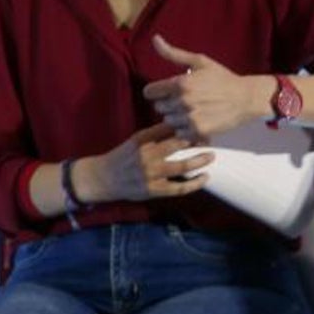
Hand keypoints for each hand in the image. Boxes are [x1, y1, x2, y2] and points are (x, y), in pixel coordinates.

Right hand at [80, 122, 212, 202]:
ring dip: (199, 160)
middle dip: (196, 141)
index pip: (168, 128)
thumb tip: (182, 124)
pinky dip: (195, 184)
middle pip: (177, 145)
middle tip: (209, 139)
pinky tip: (205, 177)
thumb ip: (156, 134)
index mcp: (141, 139)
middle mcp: (146, 155)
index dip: (187, 126)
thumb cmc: (123, 157)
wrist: (103, 178)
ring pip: (181, 166)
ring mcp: (150, 174)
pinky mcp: (153, 190)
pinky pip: (179, 188)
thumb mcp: (135, 140)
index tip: (200, 125)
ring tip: (210, 155)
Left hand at [142, 34, 270, 140]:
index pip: (149, 92)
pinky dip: (186, 129)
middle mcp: (183, 101)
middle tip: (184, 100)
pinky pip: (179, 132)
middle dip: (168, 103)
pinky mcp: (199, 131)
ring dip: (176, 117)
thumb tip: (155, 39)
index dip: (157, 91)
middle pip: (158, 107)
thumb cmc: (222, 78)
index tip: (167, 91)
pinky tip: (197, 119)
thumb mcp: (199, 62)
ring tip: (192, 110)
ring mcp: (191, 117)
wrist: (247, 98)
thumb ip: (173, 53)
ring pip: (168, 120)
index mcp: (180, 83)